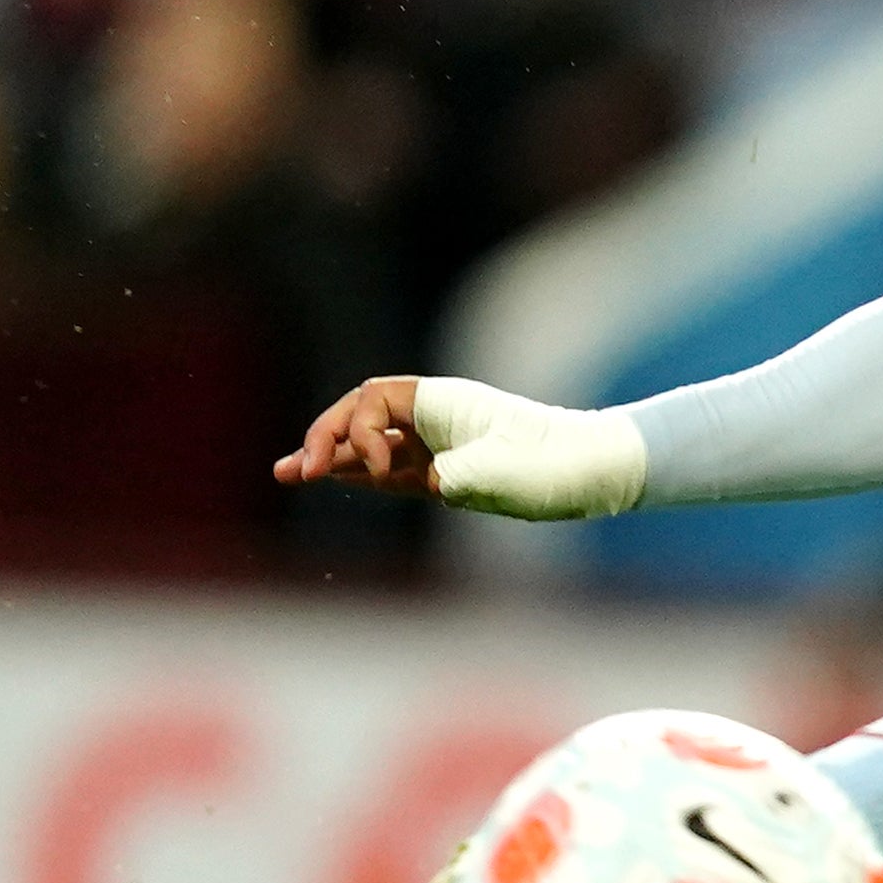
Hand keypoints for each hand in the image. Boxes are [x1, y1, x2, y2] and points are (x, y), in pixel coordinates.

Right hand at [275, 375, 645, 516]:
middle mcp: (435, 418)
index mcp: (444, 402)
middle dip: (325, 440)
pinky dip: (358, 475)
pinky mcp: (445, 473)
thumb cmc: (557, 464)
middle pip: (361, 417)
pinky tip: (329, 478)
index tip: (380, 470)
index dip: (358, 432)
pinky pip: (389, 471)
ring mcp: (438, 445)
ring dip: (330, 459)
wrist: (596, 472)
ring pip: (370, 446)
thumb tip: (434, 481)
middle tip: (293, 472)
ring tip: (286, 474)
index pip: (374, 401)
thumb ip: (463, 473)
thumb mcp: (509, 471)